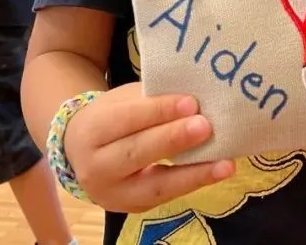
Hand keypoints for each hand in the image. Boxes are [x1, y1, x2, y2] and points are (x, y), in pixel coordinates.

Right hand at [66, 81, 235, 212]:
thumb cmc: (110, 117)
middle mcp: (96, 168)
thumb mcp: (121, 101)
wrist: (81, 151)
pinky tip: (218, 171)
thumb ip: (150, 100)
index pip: (126, 119)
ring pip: (155, 185)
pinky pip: (166, 196)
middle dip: (174, 140)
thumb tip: (194, 98)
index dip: (158, 111)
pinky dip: (194, 182)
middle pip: (137, 153)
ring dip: (193, 173)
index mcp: (90, 131)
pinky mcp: (133, 208)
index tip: (191, 102)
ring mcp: (113, 194)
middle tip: (206, 126)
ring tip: (224, 163)